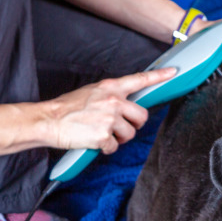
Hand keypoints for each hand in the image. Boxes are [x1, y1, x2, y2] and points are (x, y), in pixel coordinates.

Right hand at [45, 67, 176, 153]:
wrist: (48, 120)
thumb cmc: (68, 108)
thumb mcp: (91, 93)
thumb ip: (111, 96)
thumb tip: (126, 104)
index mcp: (110, 88)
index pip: (140, 79)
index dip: (159, 76)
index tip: (173, 72)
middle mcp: (113, 101)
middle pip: (142, 116)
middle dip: (135, 125)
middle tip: (121, 127)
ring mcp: (109, 118)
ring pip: (129, 134)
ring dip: (118, 138)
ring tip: (100, 133)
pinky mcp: (103, 136)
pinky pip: (114, 147)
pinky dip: (105, 148)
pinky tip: (93, 141)